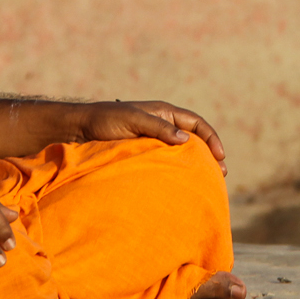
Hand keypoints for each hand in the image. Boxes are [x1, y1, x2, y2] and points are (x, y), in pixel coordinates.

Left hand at [76, 100, 227, 174]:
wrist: (79, 129)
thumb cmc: (105, 120)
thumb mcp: (132, 120)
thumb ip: (158, 128)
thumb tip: (186, 142)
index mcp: (163, 113)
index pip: (196, 123)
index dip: (211, 138)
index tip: (220, 156)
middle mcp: (162, 126)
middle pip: (193, 140)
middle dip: (209, 155)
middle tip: (220, 175)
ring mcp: (153, 141)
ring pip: (181, 153)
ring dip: (195, 166)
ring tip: (205, 183)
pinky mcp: (143, 155)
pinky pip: (166, 163)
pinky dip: (177, 172)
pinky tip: (180, 186)